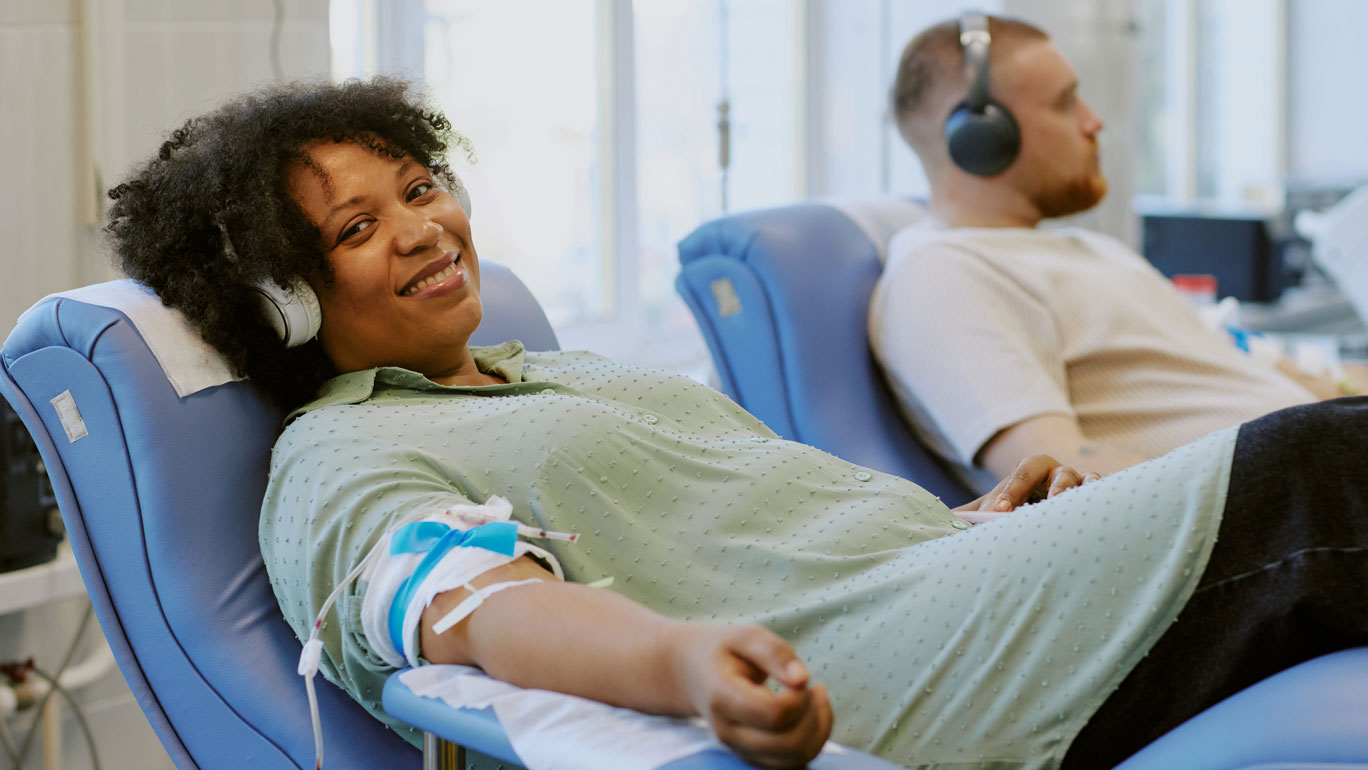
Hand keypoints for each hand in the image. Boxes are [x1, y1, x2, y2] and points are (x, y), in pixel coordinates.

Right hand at [672, 624, 832, 767]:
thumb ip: (774, 652)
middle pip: (789, 743)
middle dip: (813, 715)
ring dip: (819, 729)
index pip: (773, 714)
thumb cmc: (723, 651)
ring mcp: (740, 748)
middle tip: (812, 687)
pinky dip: (813, 739)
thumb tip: (802, 679)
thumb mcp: (745, 636)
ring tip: (815, 697)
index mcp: (723, 698)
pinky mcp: (753, 756)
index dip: (799, 697)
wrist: (693, 673)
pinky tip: (811, 711)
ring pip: (796, 758)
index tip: (798, 676)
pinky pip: (794, 762)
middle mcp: (728, 732)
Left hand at [954, 454, 1099, 513]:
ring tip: (1070, 508)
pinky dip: (1105, 502)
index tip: (999, 512)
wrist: (1051, 522)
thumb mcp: (997, 509)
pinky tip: (1100, 517)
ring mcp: (1083, 487)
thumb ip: (974, 514)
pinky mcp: (1101, 502)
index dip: (1011, 491)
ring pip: (1086, 482)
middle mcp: (1059, 474)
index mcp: (1032, 471)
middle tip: (1040, 506)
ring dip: (1079, 493)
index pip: (1021, 474)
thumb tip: (945, 520)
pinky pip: (1107, 498)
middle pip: (1056, 472)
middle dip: (1048, 488)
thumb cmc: (1018, 511)